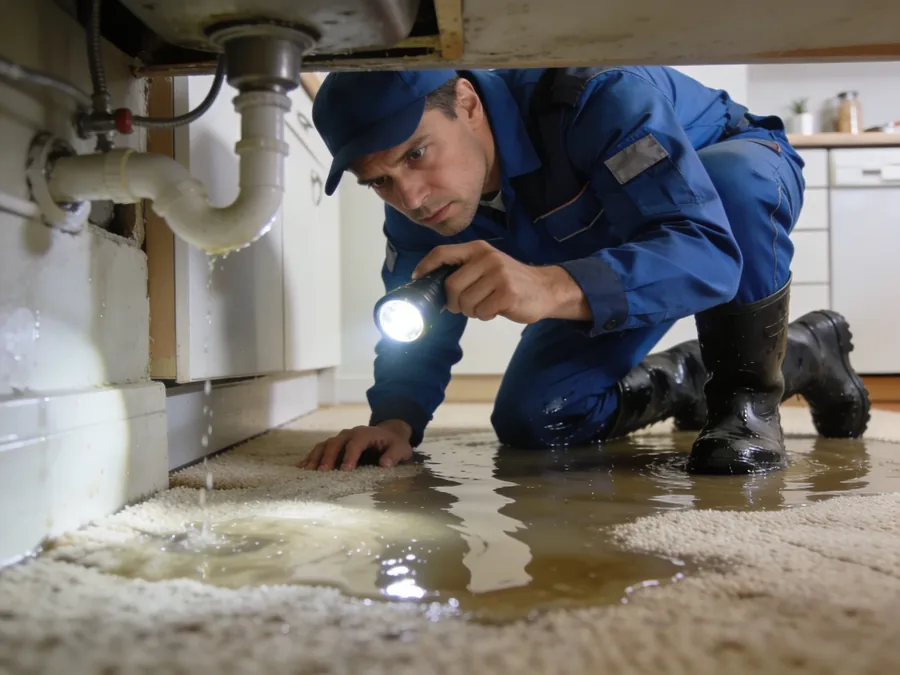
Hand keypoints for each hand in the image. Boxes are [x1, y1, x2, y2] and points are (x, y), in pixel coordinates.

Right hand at [299, 421, 412, 470]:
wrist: (388, 435)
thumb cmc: (394, 444)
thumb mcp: (401, 449)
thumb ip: (394, 455)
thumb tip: (385, 464)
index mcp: (365, 433)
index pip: (356, 443)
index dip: (350, 455)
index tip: (346, 470)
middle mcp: (350, 434)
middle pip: (335, 443)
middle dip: (328, 457)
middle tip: (323, 472)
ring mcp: (340, 438)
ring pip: (324, 445)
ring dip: (315, 457)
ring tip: (307, 471)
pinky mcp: (334, 445)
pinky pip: (320, 449)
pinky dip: (311, 457)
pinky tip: (301, 468)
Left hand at [412, 240, 590, 323]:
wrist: (546, 288)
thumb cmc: (511, 281)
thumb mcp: (488, 267)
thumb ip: (465, 272)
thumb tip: (435, 291)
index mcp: (478, 249)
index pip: (442, 253)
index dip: (426, 266)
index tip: (417, 278)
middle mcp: (486, 258)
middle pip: (451, 285)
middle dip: (453, 302)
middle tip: (466, 306)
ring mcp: (498, 274)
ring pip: (465, 302)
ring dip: (472, 311)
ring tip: (486, 305)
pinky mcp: (507, 293)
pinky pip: (481, 311)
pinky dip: (485, 315)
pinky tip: (496, 309)